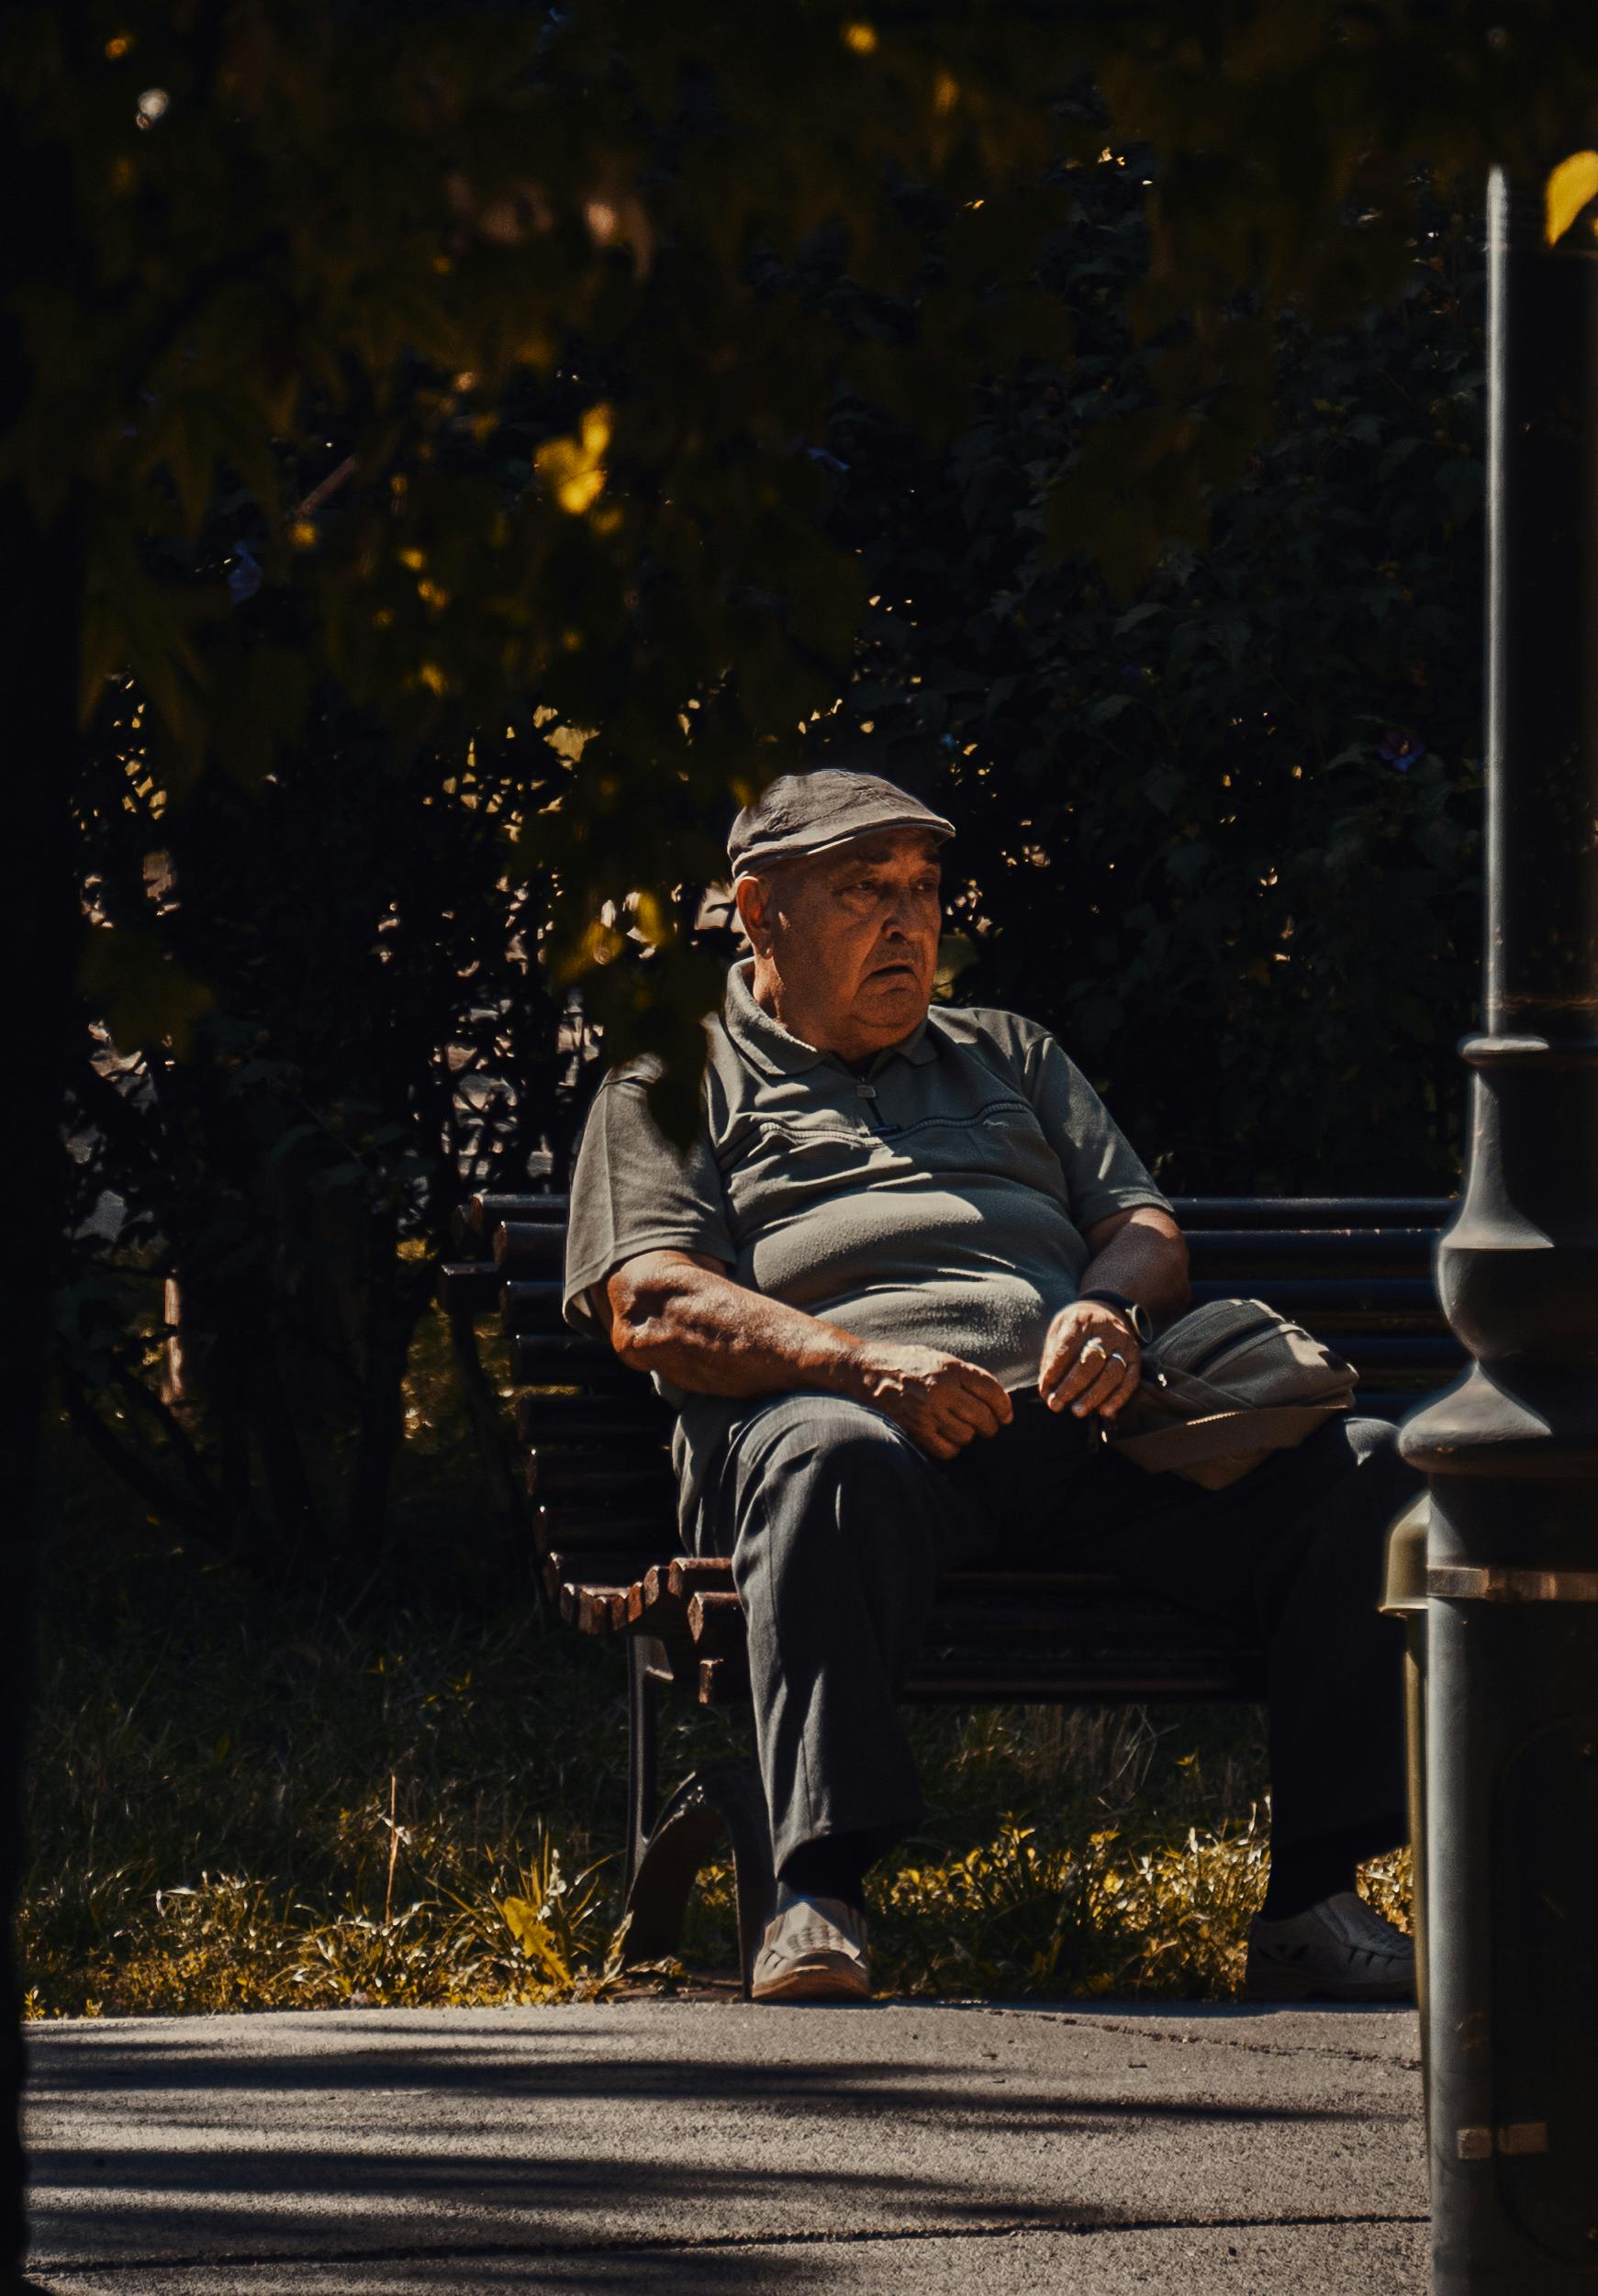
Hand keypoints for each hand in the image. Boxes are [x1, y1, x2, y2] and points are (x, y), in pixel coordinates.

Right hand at [850, 1342, 1014, 1461]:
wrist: (866, 1372)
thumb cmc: (907, 1363)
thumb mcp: (939, 1359)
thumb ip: (966, 1376)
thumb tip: (997, 1401)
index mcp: (950, 1368)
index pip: (991, 1391)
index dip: (1004, 1407)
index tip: (1006, 1416)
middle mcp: (940, 1389)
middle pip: (983, 1417)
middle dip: (990, 1425)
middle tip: (987, 1426)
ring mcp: (927, 1412)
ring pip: (966, 1436)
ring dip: (968, 1435)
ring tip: (960, 1427)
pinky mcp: (915, 1430)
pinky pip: (947, 1449)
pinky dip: (952, 1447)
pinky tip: (946, 1437)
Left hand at [1038, 1300, 1141, 1420]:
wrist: (1104, 1311)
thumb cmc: (1076, 1327)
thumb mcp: (1059, 1330)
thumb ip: (1052, 1356)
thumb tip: (1047, 1389)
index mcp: (1082, 1320)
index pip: (1067, 1348)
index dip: (1055, 1372)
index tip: (1044, 1391)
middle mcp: (1106, 1330)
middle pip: (1090, 1362)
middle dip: (1072, 1386)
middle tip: (1057, 1404)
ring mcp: (1124, 1344)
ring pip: (1112, 1373)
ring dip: (1094, 1396)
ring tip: (1077, 1411)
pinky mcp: (1135, 1357)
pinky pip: (1130, 1380)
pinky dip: (1118, 1398)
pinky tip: (1105, 1412)